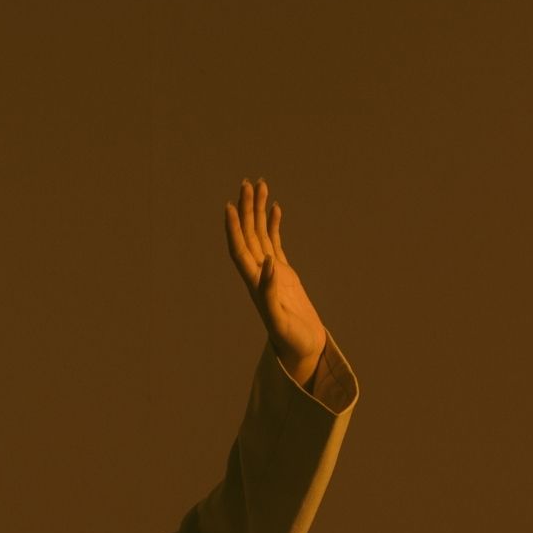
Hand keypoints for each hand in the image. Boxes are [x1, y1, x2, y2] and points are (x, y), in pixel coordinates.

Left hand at [224, 177, 327, 372]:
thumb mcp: (280, 320)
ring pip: (260, 235)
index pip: (239, 250)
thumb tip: (267, 264)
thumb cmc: (292, 340)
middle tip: (247, 183)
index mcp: (255, 284)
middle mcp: (258, 274)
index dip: (233, 229)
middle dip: (247, 209)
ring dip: (258, 211)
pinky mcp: (283, 274)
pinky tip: (274, 208)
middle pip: (248, 236)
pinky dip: (273, 225)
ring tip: (260, 185)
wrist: (303, 349)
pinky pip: (274, 243)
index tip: (229, 206)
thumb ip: (270, 293)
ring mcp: (270, 272)